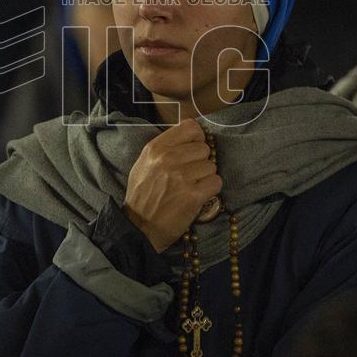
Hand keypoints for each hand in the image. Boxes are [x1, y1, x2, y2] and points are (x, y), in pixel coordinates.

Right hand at [123, 118, 221, 252]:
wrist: (140, 228)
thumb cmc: (143, 195)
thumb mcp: (144, 164)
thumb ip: (164, 147)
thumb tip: (191, 134)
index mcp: (156, 148)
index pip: (190, 128)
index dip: (196, 138)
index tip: (193, 149)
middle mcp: (168, 159)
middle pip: (204, 148)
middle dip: (200, 161)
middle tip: (189, 175)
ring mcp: (181, 177)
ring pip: (211, 166)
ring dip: (205, 177)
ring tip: (191, 187)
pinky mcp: (193, 196)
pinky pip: (216, 182)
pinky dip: (210, 190)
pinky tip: (198, 195)